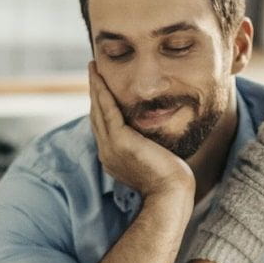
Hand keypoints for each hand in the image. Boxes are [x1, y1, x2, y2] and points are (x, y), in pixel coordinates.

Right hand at [89, 62, 193, 199]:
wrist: (170, 193)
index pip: (103, 126)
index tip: (101, 89)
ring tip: (93, 68)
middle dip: (94, 92)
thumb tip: (154, 138)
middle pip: (96, 115)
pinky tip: (100, 77)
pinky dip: (102, 92)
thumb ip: (147, 147)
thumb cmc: (170, 181)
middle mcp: (106, 152)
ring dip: (95, 87)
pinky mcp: (119, 141)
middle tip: (92, 71)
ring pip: (98, 110)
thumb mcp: (153, 160)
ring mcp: (110, 147)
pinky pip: (107, 110)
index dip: (100, 106)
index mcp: (113, 157)